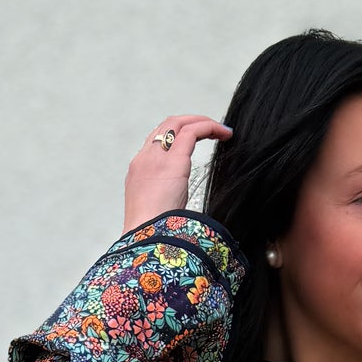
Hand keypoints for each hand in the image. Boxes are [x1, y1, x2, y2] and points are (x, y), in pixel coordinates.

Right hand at [124, 114, 231, 232]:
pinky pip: (192, 132)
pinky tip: (223, 134)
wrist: (143, 240)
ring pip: (177, 123)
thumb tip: (184, 206)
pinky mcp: (173, 162)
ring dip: (201, 122)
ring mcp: (156, 158)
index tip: (195, 140)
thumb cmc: (153, 234)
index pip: (155, 141)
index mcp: (139, 171)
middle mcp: (144, 159)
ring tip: (221, 130)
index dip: (176, 135)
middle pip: (165, 126)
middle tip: (210, 128)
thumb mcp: (158, 211)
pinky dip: (208, 127)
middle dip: (189, 122)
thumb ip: (169, 200)